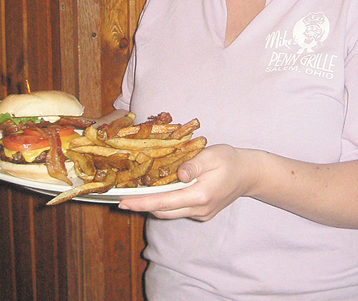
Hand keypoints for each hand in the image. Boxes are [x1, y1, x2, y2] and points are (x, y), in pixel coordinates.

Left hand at [118, 144, 257, 220]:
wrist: (248, 174)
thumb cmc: (229, 160)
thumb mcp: (212, 155)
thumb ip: (194, 164)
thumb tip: (179, 174)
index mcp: (200, 194)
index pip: (164, 202)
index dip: (142, 203)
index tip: (123, 202)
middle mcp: (199, 208)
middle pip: (163, 211)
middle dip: (142, 206)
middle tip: (122, 199)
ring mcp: (201, 213)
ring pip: (170, 213)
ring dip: (152, 206)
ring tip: (135, 196)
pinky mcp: (202, 213)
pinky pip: (178, 211)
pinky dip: (165, 204)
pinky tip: (156, 193)